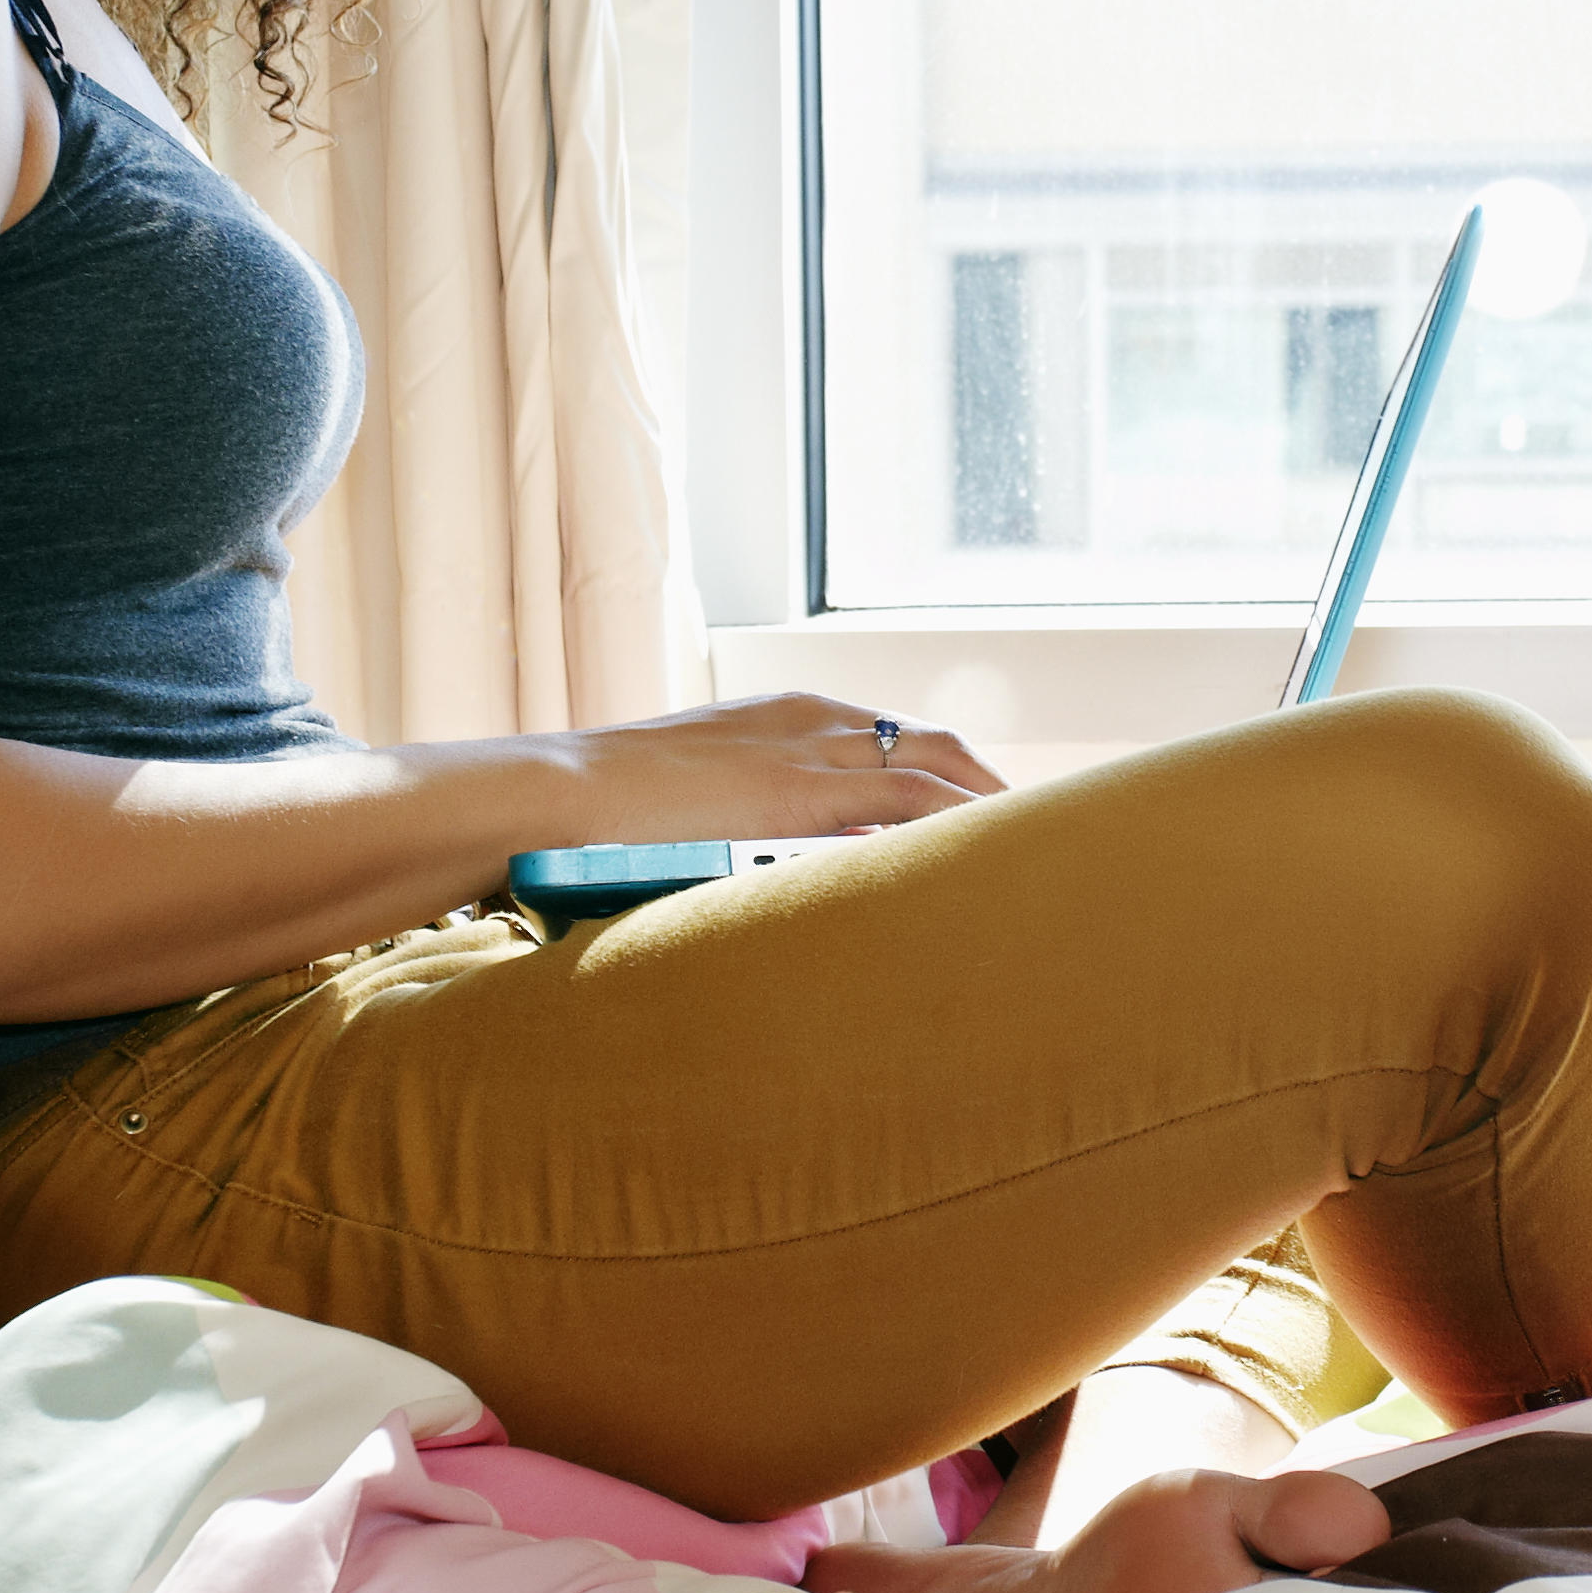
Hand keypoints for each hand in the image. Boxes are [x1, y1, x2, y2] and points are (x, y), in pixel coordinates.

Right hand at [548, 692, 998, 844]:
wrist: (550, 796)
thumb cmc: (600, 815)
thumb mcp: (692, 806)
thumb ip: (748, 826)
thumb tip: (785, 876)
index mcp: (783, 716)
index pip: (893, 737)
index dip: (949, 777)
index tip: (987, 817)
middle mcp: (808, 720)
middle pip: (933, 744)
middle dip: (987, 788)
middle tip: (1037, 835)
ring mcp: (807, 750)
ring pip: (937, 764)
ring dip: (991, 805)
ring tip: (1041, 848)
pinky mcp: (800, 791)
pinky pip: (909, 798)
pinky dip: (960, 817)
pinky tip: (995, 849)